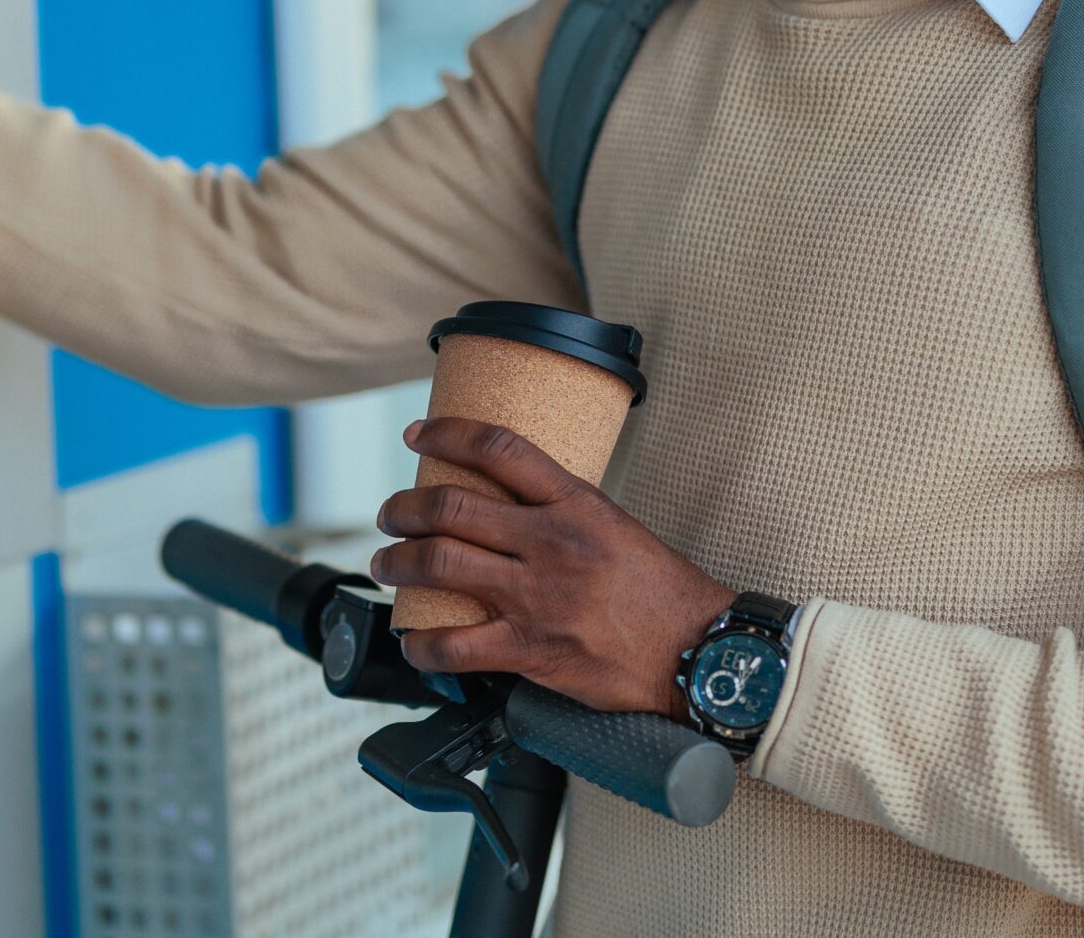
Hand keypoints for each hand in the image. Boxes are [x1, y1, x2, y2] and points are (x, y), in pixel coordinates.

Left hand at [370, 418, 736, 716]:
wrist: (696, 649)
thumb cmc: (662, 591)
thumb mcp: (616, 527)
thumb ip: (563, 515)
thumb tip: (513, 510)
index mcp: (574, 504)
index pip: (499, 448)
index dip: (447, 433)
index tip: (417, 434)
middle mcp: (550, 542)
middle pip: (452, 506)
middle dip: (404, 508)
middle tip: (390, 515)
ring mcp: (537, 596)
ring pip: (440, 564)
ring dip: (398, 561)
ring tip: (386, 563)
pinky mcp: (532, 649)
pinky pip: (455, 646)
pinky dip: (421, 644)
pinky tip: (412, 641)